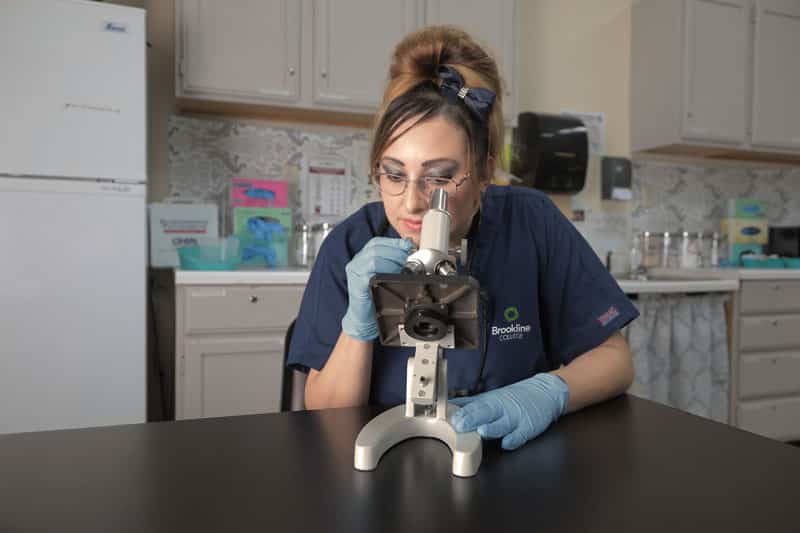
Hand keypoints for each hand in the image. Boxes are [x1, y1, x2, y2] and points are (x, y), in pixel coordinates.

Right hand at [341, 237, 412, 340]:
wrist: (363, 319)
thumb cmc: (375, 297)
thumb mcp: (385, 276)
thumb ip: (394, 262)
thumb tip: (410, 249)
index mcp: (363, 258)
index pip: (377, 242)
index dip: (394, 242)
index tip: (408, 246)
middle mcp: (357, 262)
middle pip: (375, 247)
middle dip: (395, 250)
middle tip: (407, 258)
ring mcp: (355, 272)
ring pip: (373, 256)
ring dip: (391, 259)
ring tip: (402, 267)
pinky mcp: (357, 283)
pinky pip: (369, 272)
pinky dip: (383, 270)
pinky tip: (391, 276)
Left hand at [449, 373, 569, 449]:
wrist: (545, 392)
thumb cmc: (515, 398)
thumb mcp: (491, 397)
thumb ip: (471, 404)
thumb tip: (450, 406)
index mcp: (490, 401)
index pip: (473, 405)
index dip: (460, 410)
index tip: (448, 414)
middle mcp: (501, 408)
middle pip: (484, 413)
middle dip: (472, 418)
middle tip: (459, 423)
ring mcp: (515, 418)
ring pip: (502, 424)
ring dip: (492, 428)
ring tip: (482, 431)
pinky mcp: (528, 427)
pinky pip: (520, 435)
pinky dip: (514, 439)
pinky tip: (506, 443)